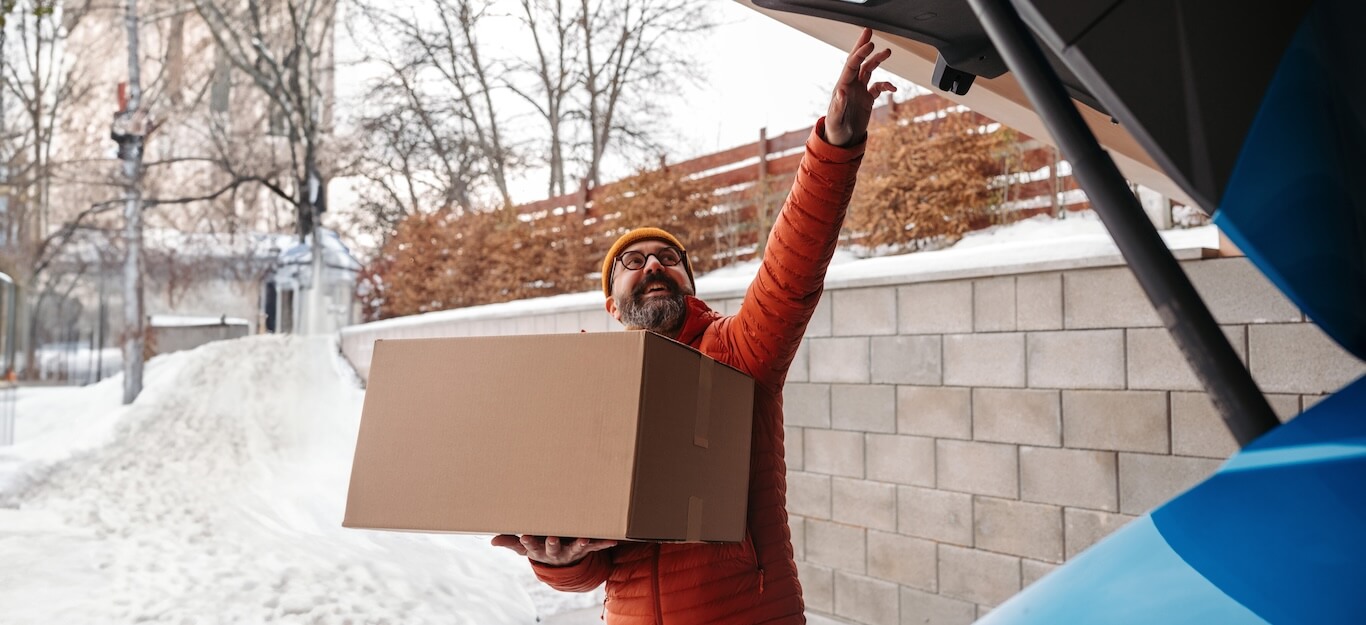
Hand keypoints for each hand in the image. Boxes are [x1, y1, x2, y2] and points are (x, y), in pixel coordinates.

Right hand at [491, 534, 617, 565]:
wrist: (562, 564)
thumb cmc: (540, 547)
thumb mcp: (524, 548)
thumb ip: (510, 542)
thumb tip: (492, 540)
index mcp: (540, 550)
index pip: (531, 546)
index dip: (529, 542)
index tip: (525, 536)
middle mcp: (556, 552)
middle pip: (553, 548)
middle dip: (553, 543)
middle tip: (552, 537)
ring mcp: (571, 551)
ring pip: (575, 548)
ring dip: (580, 544)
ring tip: (583, 539)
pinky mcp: (585, 549)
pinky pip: (595, 547)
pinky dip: (603, 544)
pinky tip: (613, 540)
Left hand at [825, 27, 896, 146]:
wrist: (842, 142)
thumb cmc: (835, 132)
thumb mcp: (835, 121)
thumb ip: (838, 106)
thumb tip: (841, 90)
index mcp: (842, 87)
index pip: (851, 65)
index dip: (860, 54)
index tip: (870, 45)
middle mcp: (850, 85)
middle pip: (857, 61)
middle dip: (862, 47)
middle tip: (868, 31)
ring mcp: (859, 91)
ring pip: (869, 70)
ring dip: (877, 60)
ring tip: (887, 52)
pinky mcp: (867, 99)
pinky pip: (878, 87)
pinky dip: (886, 85)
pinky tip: (893, 88)